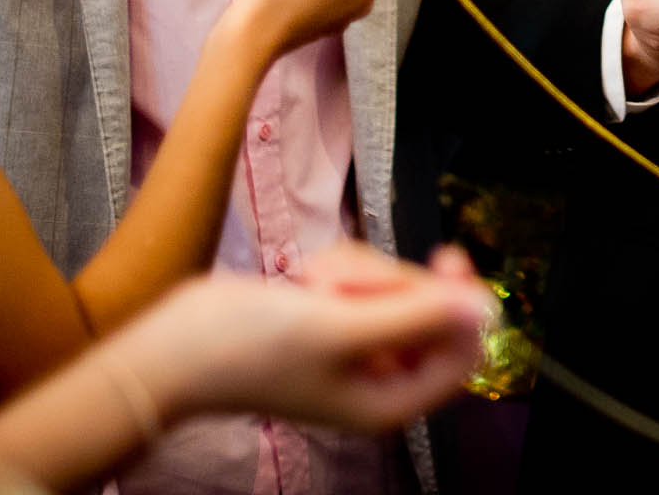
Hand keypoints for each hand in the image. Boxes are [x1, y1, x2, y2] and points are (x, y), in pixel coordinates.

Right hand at [131, 244, 492, 431]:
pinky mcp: (333, 318)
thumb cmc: (251, 348)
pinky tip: (300, 284)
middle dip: (384, 283)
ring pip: (390, 284)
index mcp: (390, 400)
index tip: (444, 258)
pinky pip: (360, 277)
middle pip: (426, 309)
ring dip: (353, 273)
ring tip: (310, 288)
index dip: (460, 303)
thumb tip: (480, 305)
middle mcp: (378, 378)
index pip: (461, 353)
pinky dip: (334, 271)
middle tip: (337, 287)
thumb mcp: (341, 328)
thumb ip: (417, 316)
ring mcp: (355, 347)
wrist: (178, 345)